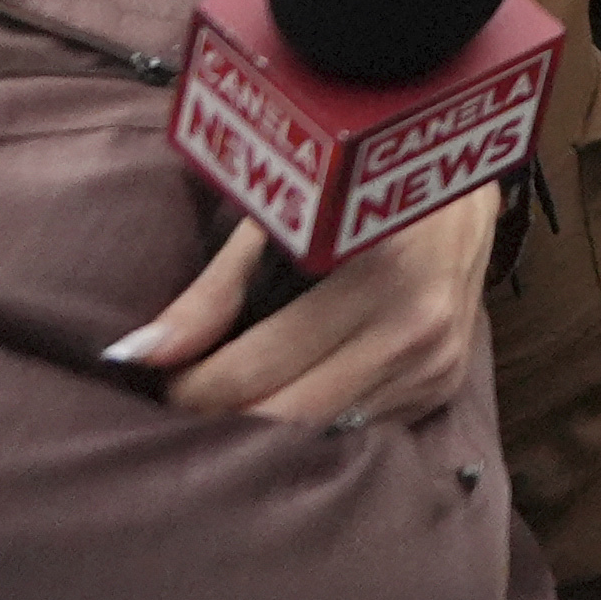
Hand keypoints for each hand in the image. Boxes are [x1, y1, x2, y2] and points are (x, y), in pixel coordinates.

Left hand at [107, 189, 499, 430]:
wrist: (461, 166)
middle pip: (289, 415)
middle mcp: (415, 325)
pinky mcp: (446, 382)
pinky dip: (317, 421)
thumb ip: (214, 292)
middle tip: (184, 406)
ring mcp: (438, 360)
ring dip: (267, 428)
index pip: (257, 365)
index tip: (161, 381)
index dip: (194, 385)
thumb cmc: (355, 180)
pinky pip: (361, 427)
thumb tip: (139, 355)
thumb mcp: (284, 215)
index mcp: (376, 270)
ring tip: (229, 405)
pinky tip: (290, 397)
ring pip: (324, 433)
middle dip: (223, 419)